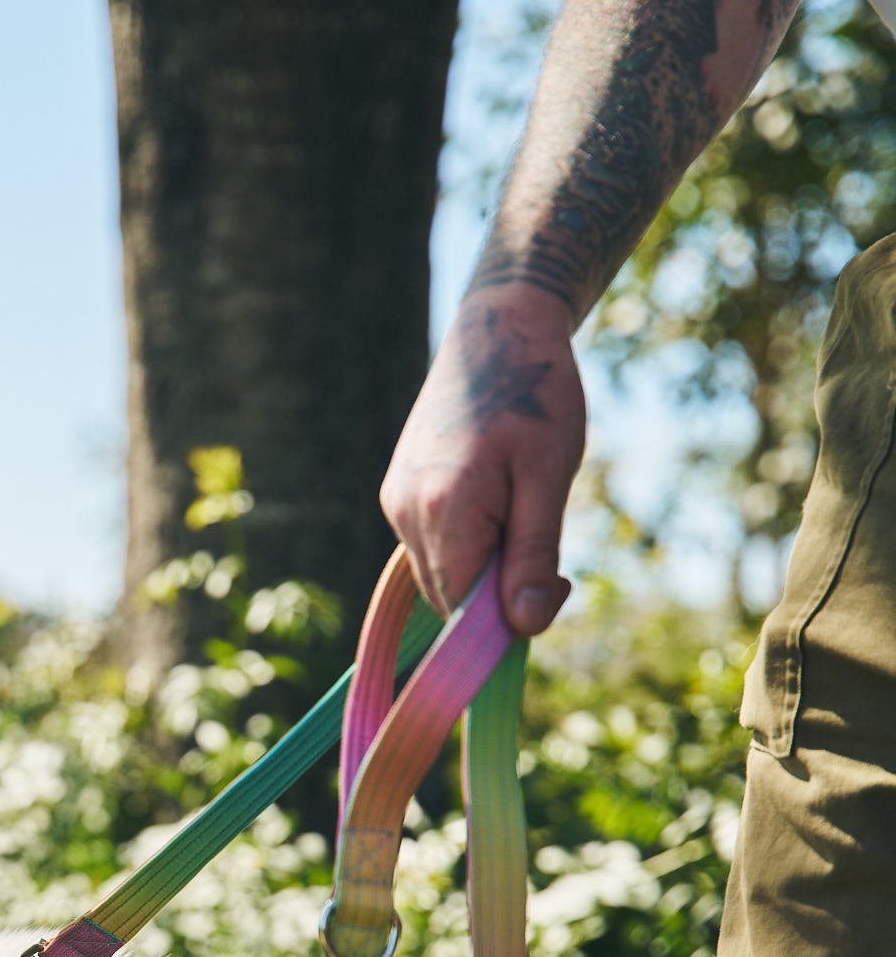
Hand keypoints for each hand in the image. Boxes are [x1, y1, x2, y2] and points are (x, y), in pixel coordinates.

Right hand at [381, 283, 585, 636]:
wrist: (499, 330)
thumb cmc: (537, 396)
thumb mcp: (549, 476)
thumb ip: (533, 555)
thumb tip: (523, 626)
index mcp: (444, 512)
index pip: (463, 609)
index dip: (509, 615)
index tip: (558, 586)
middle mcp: (407, 513)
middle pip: (447, 597)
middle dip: (496, 596)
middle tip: (550, 559)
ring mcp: (397, 502)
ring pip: (438, 575)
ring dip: (481, 569)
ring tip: (521, 516)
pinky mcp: (398, 492)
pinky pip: (430, 547)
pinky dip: (465, 546)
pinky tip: (496, 505)